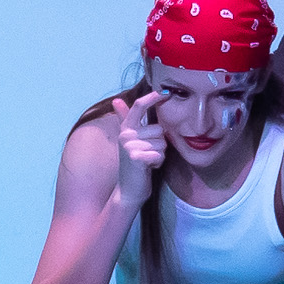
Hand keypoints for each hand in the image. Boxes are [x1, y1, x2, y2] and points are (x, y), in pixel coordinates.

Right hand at [107, 89, 168, 209]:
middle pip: (160, 130)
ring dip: (159, 155)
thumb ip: (125, 119)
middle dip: (159, 144)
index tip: (166, 93)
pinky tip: (148, 168)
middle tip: (147, 155)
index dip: (152, 97)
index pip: (138, 106)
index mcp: (126, 128)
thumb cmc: (135, 164)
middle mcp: (126, 135)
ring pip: (162, 143)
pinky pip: (160, 155)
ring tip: (147, 161)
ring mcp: (129, 146)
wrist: (129, 190)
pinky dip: (158, 163)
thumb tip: (116, 100)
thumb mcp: (130, 140)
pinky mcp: (136, 157)